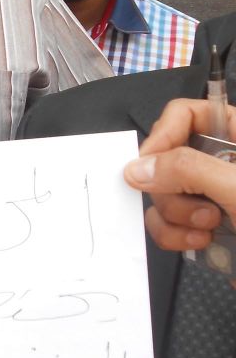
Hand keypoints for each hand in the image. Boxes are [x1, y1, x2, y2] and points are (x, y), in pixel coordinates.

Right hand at [123, 97, 235, 250]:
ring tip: (209, 229)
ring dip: (176, 216)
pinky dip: (177, 236)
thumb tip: (136, 169)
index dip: (164, 134)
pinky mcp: (205, 225)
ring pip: (162, 194)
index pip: (186, 114)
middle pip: (167, 159)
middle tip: (199, 207)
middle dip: (173, 189)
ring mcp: (212, 194)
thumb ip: (189, 170)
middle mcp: (221, 160)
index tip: (151, 164)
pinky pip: (168, 224)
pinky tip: (203, 243)